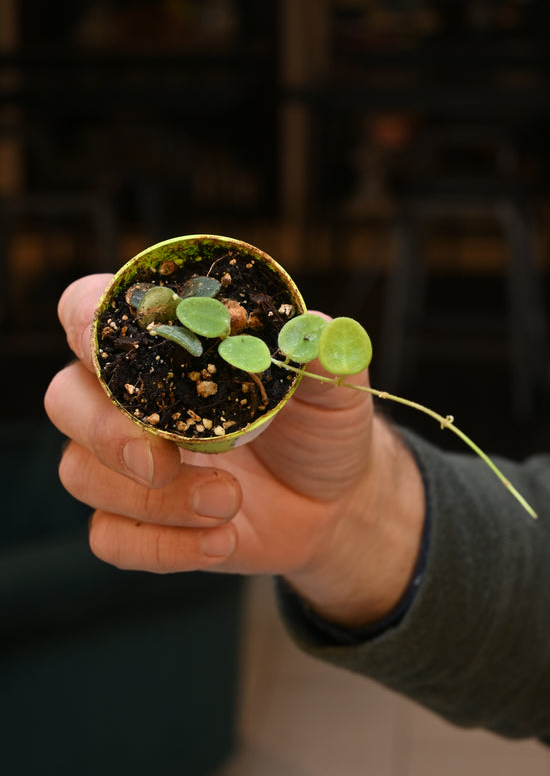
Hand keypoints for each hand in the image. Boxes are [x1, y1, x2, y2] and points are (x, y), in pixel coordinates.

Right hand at [44, 274, 424, 627]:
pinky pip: (108, 537)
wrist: (333, 502)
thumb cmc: (321, 428)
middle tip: (165, 461)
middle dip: (107, 432)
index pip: (89, 312)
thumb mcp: (333, 389)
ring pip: (81, 474)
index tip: (121, 349)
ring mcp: (127, 464)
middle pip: (64, 399)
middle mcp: (131, 400)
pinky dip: (162, 545)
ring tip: (230, 502)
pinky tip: (221, 542)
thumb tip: (313, 327)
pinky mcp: (137, 521)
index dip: (87, 322)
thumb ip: (318, 356)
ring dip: (152, 499)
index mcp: (164, 348)